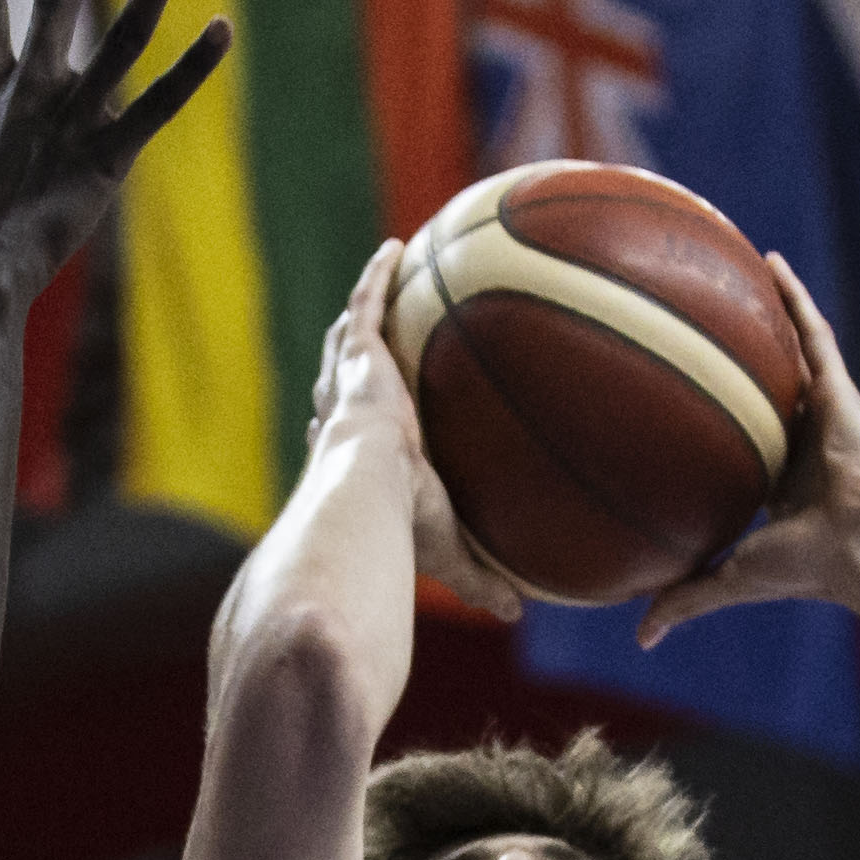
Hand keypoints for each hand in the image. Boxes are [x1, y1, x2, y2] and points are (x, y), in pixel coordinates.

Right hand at [326, 242, 527, 620]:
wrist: (365, 495)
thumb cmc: (397, 531)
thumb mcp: (447, 553)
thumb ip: (480, 579)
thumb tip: (519, 612)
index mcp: (353, 460)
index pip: (342, 436)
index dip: (341, 422)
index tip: (349, 413)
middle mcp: (344, 416)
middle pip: (340, 379)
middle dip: (347, 356)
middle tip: (359, 338)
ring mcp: (351, 382)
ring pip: (350, 335)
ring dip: (362, 304)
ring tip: (381, 275)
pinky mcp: (361, 357)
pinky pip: (370, 302)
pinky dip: (379, 276)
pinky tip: (398, 248)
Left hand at [636, 267, 859, 645]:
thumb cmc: (810, 568)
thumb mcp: (733, 578)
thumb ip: (687, 598)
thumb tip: (639, 637)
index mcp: (781, 482)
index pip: (744, 444)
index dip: (718, 424)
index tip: (682, 405)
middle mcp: (801, 440)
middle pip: (763, 387)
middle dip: (737, 358)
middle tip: (695, 321)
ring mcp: (821, 411)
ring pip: (787, 350)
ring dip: (764, 311)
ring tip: (731, 270)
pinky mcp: (838, 387)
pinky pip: (811, 331)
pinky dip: (792, 296)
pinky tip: (767, 261)